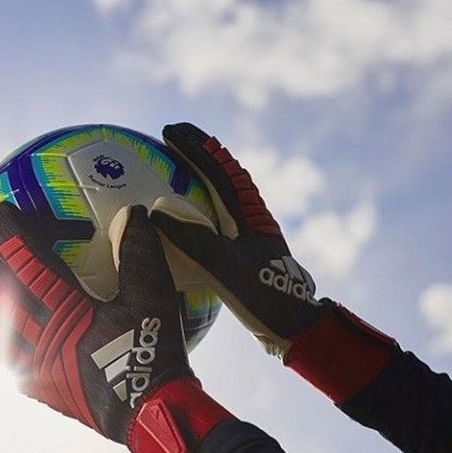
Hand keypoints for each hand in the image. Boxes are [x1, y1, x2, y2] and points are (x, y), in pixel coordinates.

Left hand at [0, 202, 231, 452]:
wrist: (151, 409)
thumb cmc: (154, 351)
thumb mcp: (154, 297)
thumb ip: (141, 252)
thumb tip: (134, 214)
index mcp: (66, 309)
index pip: (28, 263)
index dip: (10, 235)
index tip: (1, 213)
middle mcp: (41, 335)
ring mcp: (37, 364)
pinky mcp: (43, 386)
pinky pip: (6, 365)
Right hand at [151, 122, 324, 358]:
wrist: (295, 323)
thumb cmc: (262, 296)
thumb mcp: (224, 269)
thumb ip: (192, 240)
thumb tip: (157, 212)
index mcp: (249, 214)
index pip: (219, 170)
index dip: (195, 147)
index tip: (170, 129)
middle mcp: (253, 215)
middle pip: (226, 171)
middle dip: (202, 150)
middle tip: (176, 135)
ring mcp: (253, 231)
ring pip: (228, 189)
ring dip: (208, 170)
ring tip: (186, 159)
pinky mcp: (250, 248)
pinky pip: (224, 211)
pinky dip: (208, 198)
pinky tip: (197, 209)